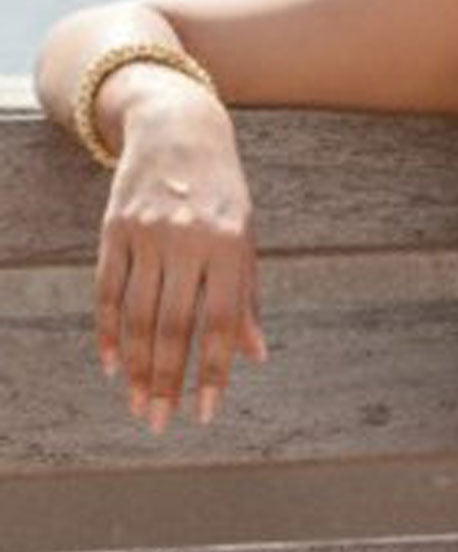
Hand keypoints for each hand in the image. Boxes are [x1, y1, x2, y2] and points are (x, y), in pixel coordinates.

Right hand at [95, 77, 267, 430]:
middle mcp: (187, 241)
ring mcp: (147, 234)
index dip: (213, 372)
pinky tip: (111, 365)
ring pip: (138, 314)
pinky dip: (108, 330)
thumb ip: (246, 297)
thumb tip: (254, 355)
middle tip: (159, 422)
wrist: (178, 128)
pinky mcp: (114, 229)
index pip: (220, 324)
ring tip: (138, 404)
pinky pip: (108, 290)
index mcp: (229, 247)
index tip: (206, 413)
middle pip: (173, 326)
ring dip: (137, 365)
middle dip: (166, 380)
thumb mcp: (246, 239)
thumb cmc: (222, 193)